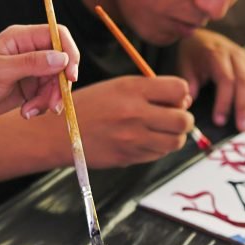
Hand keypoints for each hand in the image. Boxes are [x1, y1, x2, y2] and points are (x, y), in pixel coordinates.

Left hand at [0, 23, 81, 121]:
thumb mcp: (2, 71)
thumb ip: (33, 63)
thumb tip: (62, 59)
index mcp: (22, 38)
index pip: (58, 36)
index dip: (70, 54)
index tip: (70, 77)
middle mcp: (30, 52)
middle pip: (62, 65)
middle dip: (59, 88)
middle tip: (52, 106)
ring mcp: (30, 70)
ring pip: (56, 84)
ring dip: (48, 101)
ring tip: (29, 111)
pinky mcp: (29, 88)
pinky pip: (46, 97)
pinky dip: (40, 108)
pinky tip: (25, 113)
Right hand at [66, 76, 193, 167]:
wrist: (60, 134)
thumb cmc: (89, 106)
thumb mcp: (117, 87)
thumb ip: (150, 90)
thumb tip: (184, 100)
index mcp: (132, 89)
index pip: (179, 89)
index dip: (181, 94)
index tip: (175, 98)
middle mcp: (136, 113)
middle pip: (184, 120)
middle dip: (184, 119)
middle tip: (173, 117)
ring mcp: (134, 138)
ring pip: (176, 141)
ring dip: (174, 136)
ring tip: (159, 130)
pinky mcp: (132, 157)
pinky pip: (160, 154)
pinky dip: (159, 148)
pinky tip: (145, 140)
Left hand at [176, 29, 244, 131]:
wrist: (203, 39)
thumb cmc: (194, 57)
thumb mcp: (184, 66)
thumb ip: (189, 83)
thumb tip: (190, 103)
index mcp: (216, 54)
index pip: (226, 79)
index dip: (224, 102)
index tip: (219, 121)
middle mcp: (237, 55)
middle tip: (244, 129)